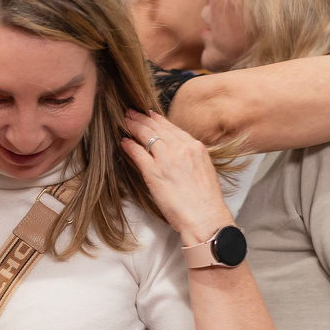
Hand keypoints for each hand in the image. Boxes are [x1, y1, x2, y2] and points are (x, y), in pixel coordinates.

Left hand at [121, 110, 233, 245]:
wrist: (205, 217)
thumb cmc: (205, 201)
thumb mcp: (203, 171)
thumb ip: (191, 158)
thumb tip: (179, 155)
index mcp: (196, 148)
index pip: (172, 128)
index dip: (157, 119)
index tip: (149, 114)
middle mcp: (182, 149)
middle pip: (158, 127)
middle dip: (142, 118)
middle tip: (131, 112)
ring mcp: (167, 160)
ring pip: (147, 135)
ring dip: (134, 126)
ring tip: (125, 121)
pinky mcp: (154, 173)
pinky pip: (138, 153)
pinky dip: (130, 145)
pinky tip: (124, 142)